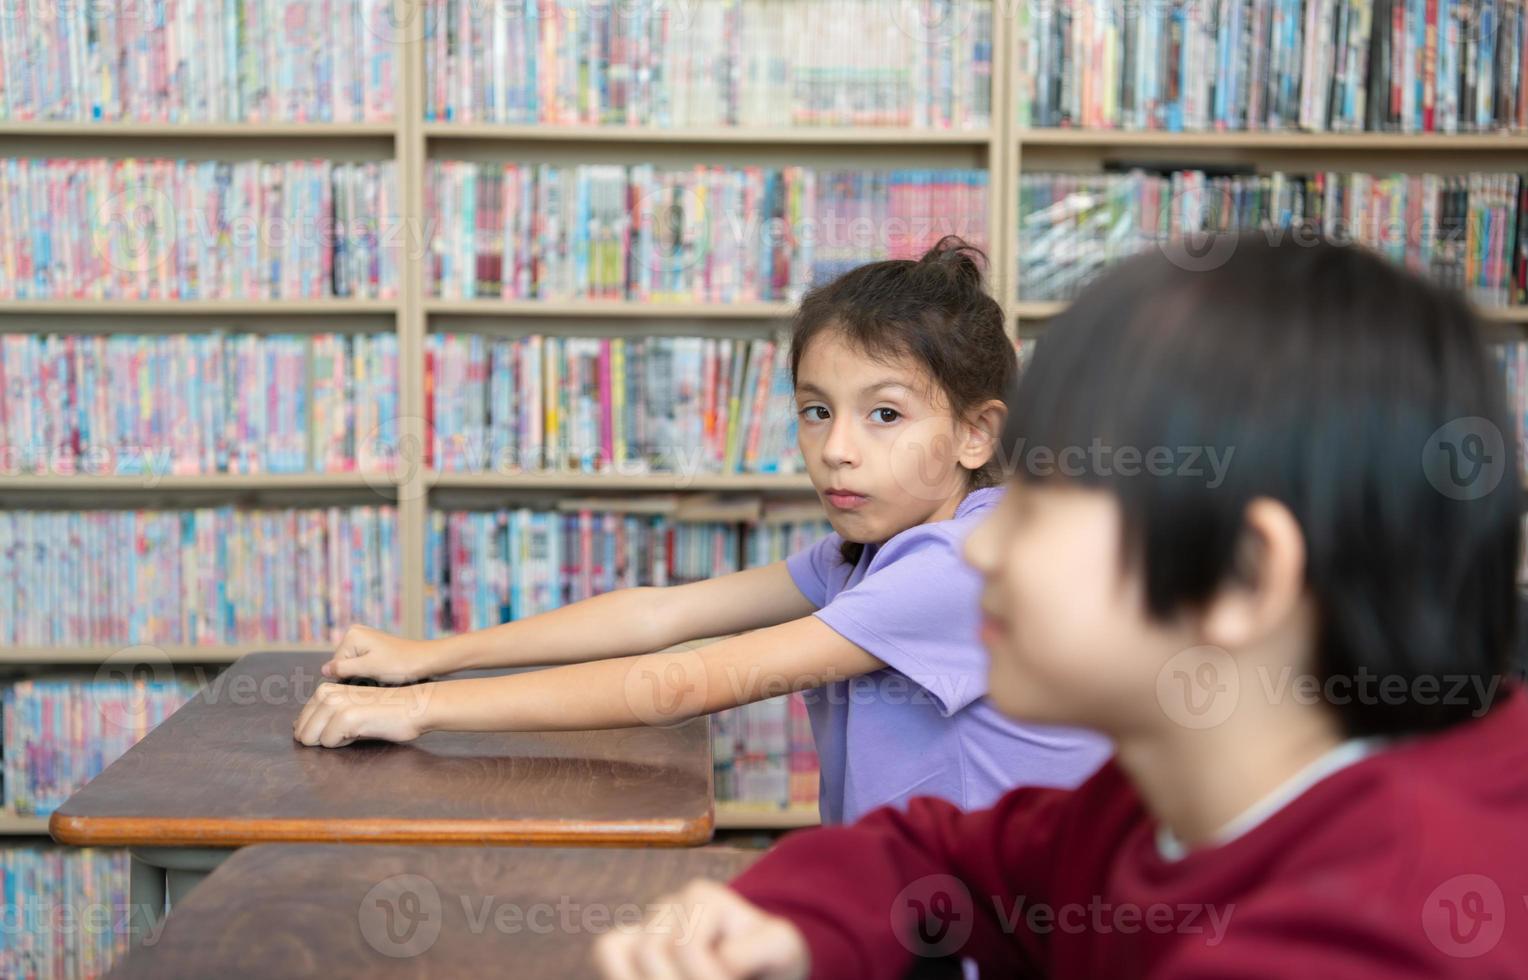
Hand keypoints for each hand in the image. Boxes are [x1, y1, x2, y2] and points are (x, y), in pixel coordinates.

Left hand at [292, 681, 434, 747]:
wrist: (415, 706)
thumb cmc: (384, 711)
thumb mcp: (350, 709)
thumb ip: (323, 717)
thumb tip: (298, 730)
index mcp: (324, 690)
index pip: (301, 724)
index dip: (320, 734)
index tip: (345, 727)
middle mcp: (325, 693)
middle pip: (302, 733)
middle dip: (323, 739)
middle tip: (351, 729)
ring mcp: (335, 704)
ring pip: (312, 739)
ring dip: (334, 741)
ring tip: (357, 728)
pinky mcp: (346, 716)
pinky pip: (329, 743)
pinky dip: (345, 743)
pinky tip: (363, 729)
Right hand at [323, 625, 441, 683]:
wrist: (425, 660)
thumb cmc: (400, 664)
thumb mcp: (369, 668)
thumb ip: (343, 669)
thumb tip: (324, 670)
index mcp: (352, 635)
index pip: (335, 665)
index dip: (348, 679)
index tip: (365, 683)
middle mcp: (355, 633)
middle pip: (342, 665)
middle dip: (355, 677)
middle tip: (373, 681)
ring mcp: (364, 638)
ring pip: (351, 666)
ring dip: (361, 676)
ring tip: (379, 677)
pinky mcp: (372, 646)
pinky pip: (360, 663)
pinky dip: (367, 672)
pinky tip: (380, 674)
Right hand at [593, 879, 808, 979]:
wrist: (760, 967)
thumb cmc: (770, 960)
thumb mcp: (781, 950)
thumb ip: (756, 949)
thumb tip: (719, 958)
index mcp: (706, 897)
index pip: (687, 947)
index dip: (711, 977)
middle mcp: (668, 905)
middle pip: (648, 949)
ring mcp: (643, 924)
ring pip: (614, 947)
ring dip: (651, 979)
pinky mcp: (626, 944)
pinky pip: (607, 950)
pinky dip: (622, 975)